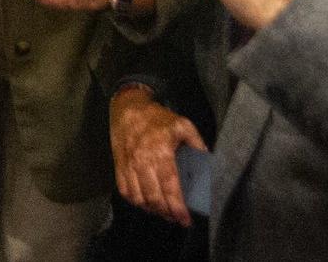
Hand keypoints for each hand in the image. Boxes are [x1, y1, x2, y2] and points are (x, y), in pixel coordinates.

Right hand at [111, 86, 205, 226]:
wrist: (128, 108)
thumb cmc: (158, 118)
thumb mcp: (183, 125)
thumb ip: (198, 145)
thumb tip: (209, 166)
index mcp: (161, 151)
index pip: (170, 186)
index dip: (178, 207)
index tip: (186, 219)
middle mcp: (142, 161)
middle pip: (154, 197)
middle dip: (167, 213)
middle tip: (178, 219)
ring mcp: (128, 165)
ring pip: (138, 198)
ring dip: (152, 210)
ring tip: (165, 213)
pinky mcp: (118, 166)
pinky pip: (125, 191)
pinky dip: (136, 202)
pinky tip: (147, 203)